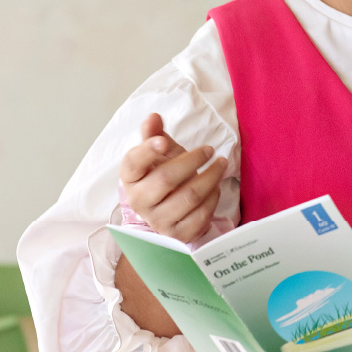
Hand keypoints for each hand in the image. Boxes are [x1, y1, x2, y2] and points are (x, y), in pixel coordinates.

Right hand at [119, 113, 227, 242]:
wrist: (167, 209)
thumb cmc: (162, 175)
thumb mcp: (158, 153)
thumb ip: (154, 134)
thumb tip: (153, 117)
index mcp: (130, 177)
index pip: (133, 163)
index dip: (147, 151)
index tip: (163, 142)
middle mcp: (139, 201)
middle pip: (165, 179)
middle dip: (192, 161)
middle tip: (209, 150)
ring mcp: (158, 220)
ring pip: (189, 197)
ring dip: (210, 177)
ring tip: (221, 164)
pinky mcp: (178, 234)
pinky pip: (201, 215)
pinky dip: (213, 198)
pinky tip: (216, 186)